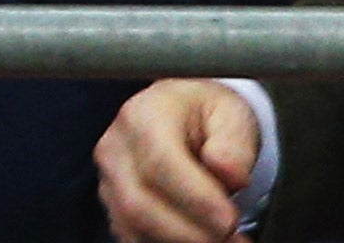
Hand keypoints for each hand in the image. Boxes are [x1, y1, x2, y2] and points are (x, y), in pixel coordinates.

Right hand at [97, 79, 259, 242]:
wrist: (184, 115)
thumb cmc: (207, 113)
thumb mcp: (232, 113)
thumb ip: (234, 143)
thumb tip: (232, 175)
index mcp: (145, 114)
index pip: (160, 164)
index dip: (195, 198)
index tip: (229, 220)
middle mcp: (116, 148)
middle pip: (140, 204)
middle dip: (189, 231)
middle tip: (232, 239)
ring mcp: (108, 182)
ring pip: (133, 227)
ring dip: (179, 242)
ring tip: (224, 242)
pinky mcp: (112, 209)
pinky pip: (133, 237)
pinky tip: (200, 240)